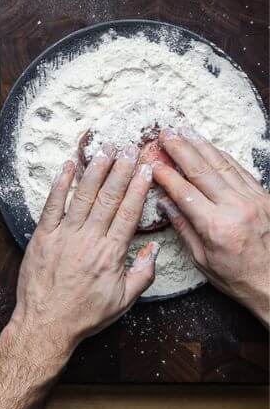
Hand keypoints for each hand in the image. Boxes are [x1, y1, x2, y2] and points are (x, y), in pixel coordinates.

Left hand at [10, 145, 158, 361]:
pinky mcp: (42, 234)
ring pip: (82, 196)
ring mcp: (64, 234)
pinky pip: (52, 203)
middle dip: (119, 171)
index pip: (128, 213)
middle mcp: (88, 239)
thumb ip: (142, 274)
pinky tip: (67, 166)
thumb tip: (155, 249)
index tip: (144, 169)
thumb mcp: (124, 301)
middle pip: (107, 198)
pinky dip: (60, 183)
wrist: (47, 323)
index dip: (137, 188)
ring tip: (104, 150)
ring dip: (94, 170)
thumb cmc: (85, 314)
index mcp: (110, 254)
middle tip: (127, 149)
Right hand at [155, 126, 269, 325]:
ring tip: (184, 131)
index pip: (183, 190)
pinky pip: (241, 171)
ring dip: (201, 145)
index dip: (165, 174)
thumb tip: (164, 201)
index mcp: (216, 226)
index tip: (151, 163)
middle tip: (165, 133)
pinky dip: (223, 156)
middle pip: (201, 170)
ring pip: (222, 164)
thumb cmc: (238, 278)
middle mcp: (235, 209)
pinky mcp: (265, 199)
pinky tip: (211, 147)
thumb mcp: (202, 259)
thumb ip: (182, 227)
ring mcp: (253, 201)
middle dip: (180, 149)